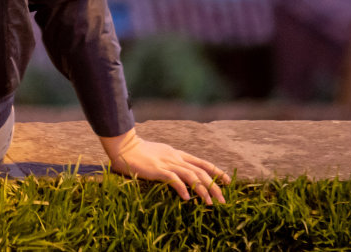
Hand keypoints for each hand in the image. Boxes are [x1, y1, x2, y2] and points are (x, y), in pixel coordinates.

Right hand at [101, 129, 228, 203]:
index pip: (201, 162)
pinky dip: (182, 189)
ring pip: (191, 176)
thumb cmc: (138, 152)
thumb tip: (177, 173)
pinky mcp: (157, 169)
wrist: (123, 146)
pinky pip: (174, 179)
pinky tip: (187, 198)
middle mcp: (175, 158)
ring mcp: (167, 163)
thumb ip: (169, 161)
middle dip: (214, 186)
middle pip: (200, 171)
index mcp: (176, 153)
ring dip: (202, 190)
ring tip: (209, 203)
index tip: (227, 181)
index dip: (216, 171)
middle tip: (222, 200)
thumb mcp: (159, 154)